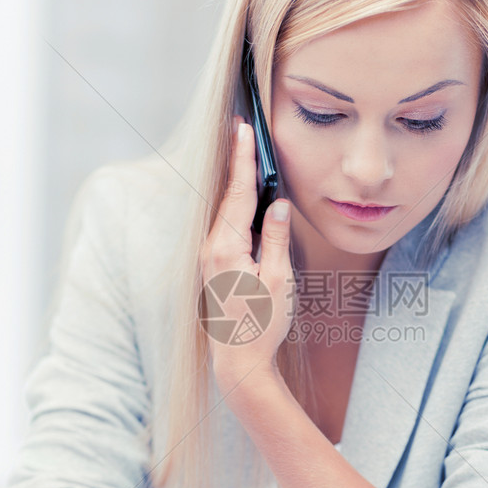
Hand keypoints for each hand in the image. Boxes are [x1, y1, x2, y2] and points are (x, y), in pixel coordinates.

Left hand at [200, 119, 294, 395]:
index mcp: (227, 248)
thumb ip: (276, 238)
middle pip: (227, 195)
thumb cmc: (262, 323)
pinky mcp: (213, 265)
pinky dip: (236, 205)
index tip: (244, 129)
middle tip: (241, 128)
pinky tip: (246, 196)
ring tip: (245, 153)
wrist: (238, 359)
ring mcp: (209, 257)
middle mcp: (211, 248)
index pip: (238, 193)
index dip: (243, 159)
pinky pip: (225, 226)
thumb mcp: (278, 279)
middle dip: (236, 162)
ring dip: (236, 183)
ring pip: (225, 210)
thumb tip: (277, 205)